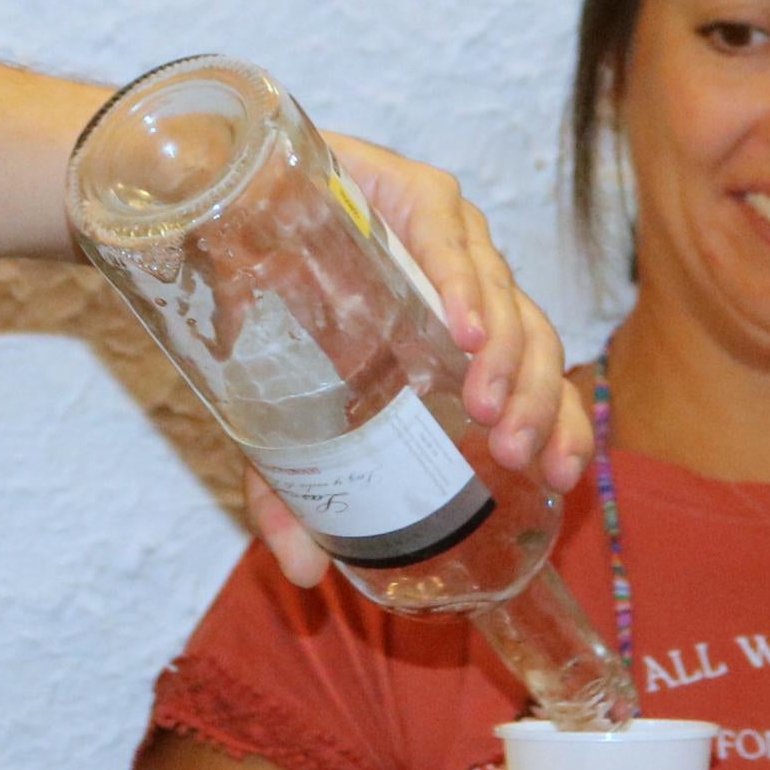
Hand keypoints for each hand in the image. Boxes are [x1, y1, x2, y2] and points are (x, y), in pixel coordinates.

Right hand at [236, 137, 581, 591]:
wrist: (207, 212)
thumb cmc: (262, 317)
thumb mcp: (279, 418)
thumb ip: (292, 493)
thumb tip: (301, 577)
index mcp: (456, 339)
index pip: (535, 380)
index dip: (560, 424)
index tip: (562, 475)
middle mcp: (465, 286)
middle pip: (535, 344)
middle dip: (536, 403)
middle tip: (515, 454)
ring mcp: (445, 236)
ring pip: (505, 297)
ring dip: (503, 358)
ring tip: (486, 409)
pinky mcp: (410, 192)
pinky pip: (450, 237)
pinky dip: (460, 283)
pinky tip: (462, 329)